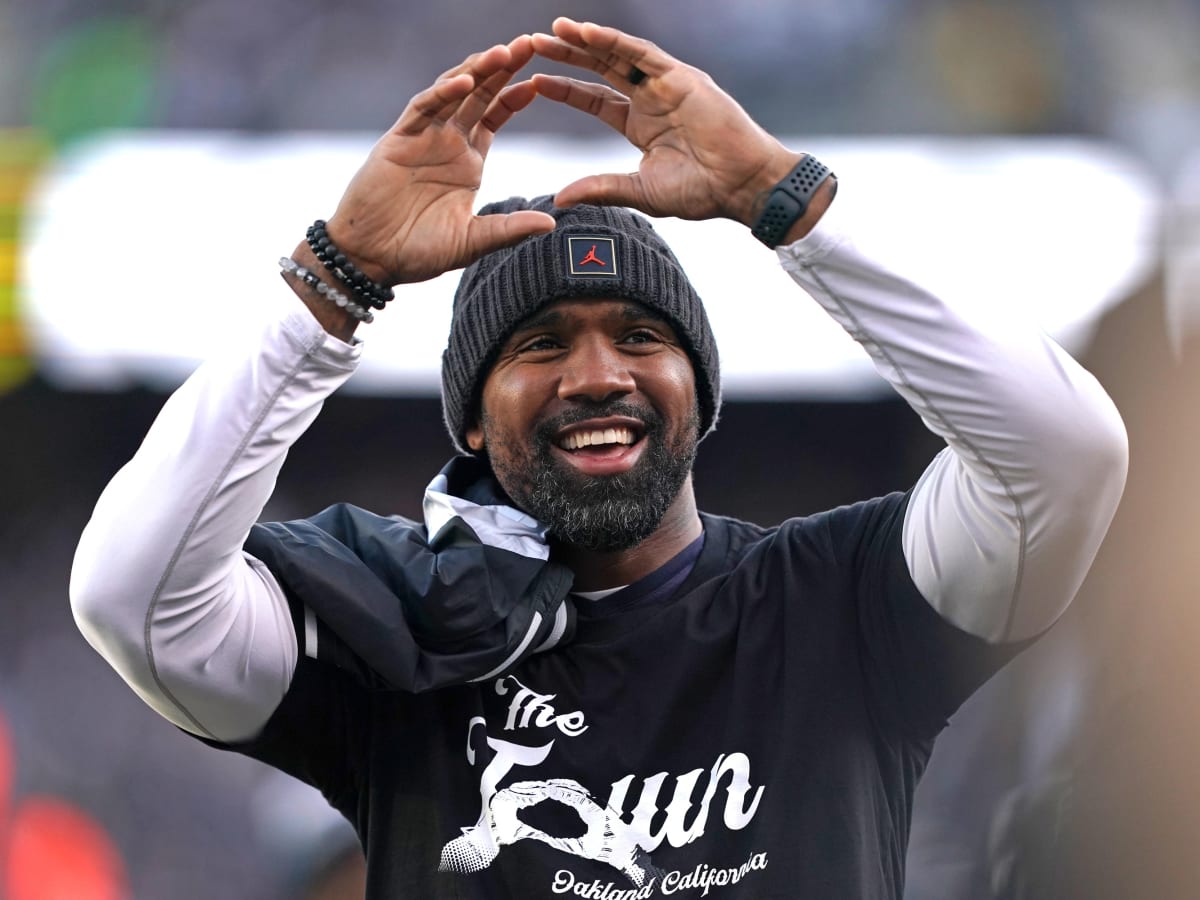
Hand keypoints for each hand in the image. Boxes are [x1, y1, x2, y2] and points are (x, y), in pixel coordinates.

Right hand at [323, 36, 555, 285]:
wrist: (372, 259)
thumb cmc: (419, 252)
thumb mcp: (472, 241)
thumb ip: (508, 229)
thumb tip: (550, 224)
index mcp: (468, 162)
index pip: (495, 117)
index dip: (515, 97)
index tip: (540, 82)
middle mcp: (447, 143)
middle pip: (479, 95)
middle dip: (503, 69)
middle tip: (530, 43)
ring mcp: (422, 138)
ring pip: (453, 92)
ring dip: (477, 70)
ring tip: (503, 52)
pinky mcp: (398, 140)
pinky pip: (423, 109)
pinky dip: (443, 93)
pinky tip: (465, 81)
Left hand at [530, 19, 805, 226]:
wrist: (742, 186)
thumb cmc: (702, 192)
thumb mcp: (640, 191)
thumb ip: (601, 188)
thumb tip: (560, 198)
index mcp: (642, 124)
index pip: (596, 99)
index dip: (566, 89)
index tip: (535, 82)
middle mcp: (653, 98)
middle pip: (601, 69)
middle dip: (568, 54)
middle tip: (532, 43)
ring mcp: (667, 84)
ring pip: (618, 54)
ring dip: (585, 40)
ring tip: (553, 29)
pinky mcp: (681, 77)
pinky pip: (640, 53)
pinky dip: (613, 41)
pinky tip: (586, 33)